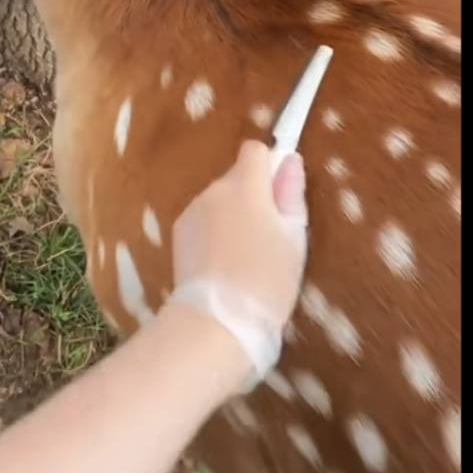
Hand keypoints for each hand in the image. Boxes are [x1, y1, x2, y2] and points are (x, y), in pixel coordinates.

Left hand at [169, 142, 307, 389]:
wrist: (217, 321)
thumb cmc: (267, 280)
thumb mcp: (294, 239)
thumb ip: (292, 194)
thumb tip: (290, 159)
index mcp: (245, 185)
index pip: (255, 150)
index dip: (269, 166)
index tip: (280, 194)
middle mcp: (214, 190)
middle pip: (237, 178)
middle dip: (252, 196)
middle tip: (268, 236)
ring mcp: (192, 212)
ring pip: (219, 201)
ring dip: (232, 215)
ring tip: (245, 257)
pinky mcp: (179, 235)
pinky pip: (203, 221)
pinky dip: (214, 233)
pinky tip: (223, 265)